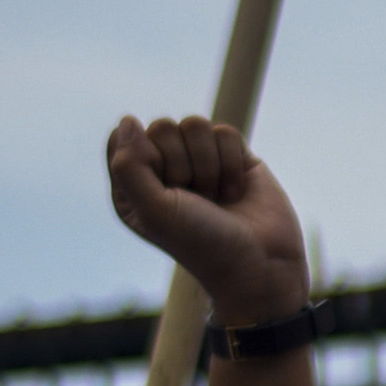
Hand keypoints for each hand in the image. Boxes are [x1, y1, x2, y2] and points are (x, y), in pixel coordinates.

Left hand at [106, 115, 308, 330]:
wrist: (260, 265)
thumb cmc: (202, 245)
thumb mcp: (154, 210)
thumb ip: (129, 165)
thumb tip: (128, 120)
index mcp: (135, 186)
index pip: (125, 138)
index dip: (146, 156)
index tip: (164, 188)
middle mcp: (165, 171)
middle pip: (162, 127)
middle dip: (183, 164)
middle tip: (196, 199)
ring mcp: (200, 162)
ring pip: (195, 125)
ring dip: (209, 165)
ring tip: (216, 197)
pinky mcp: (233, 158)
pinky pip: (225, 132)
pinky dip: (232, 163)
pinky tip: (235, 192)